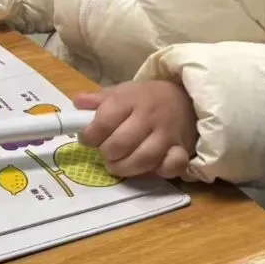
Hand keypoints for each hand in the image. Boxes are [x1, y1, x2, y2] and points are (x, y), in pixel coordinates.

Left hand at [73, 81, 197, 178]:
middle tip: (105, 153)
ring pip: (143, 159)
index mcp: (131, 100)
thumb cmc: (146, 99)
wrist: (186, 100)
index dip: (90, 135)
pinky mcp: (183, 149)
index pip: (105, 121)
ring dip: (125, 167)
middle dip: (107, 153)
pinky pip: (172, 166)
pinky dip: (158, 171)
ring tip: (117, 164)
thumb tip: (77, 103)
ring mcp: (168, 134)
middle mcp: (150, 116)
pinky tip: (148, 168)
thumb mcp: (122, 92)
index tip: (87, 139)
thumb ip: (98, 100)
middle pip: (121, 144)